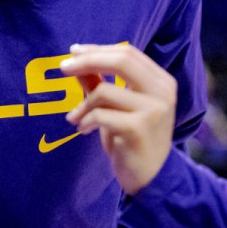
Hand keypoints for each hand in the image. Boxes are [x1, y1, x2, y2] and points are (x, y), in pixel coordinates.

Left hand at [62, 44, 176, 194]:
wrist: (152, 178)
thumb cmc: (133, 140)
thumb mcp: (118, 107)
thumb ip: (101, 82)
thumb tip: (77, 60)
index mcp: (161, 81)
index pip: (127, 52)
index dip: (98, 49)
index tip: (73, 52)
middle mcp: (162, 92)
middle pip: (121, 61)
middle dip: (87, 61)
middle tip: (63, 68)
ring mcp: (153, 110)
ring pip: (106, 91)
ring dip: (84, 104)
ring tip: (76, 118)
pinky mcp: (139, 129)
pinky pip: (101, 115)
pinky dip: (85, 121)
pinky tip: (82, 130)